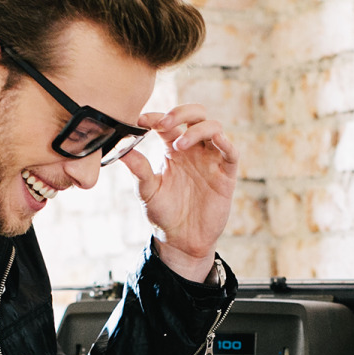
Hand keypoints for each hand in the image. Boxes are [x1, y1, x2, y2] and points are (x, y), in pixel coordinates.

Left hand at [119, 104, 237, 281]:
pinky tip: (215, 141)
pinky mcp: (225, 175)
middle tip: (163, 124)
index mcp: (172, 149)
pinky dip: (225, 142)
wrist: (181, 241)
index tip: (140, 121)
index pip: (167, 123)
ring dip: (196, 130)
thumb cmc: (163, 214)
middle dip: (180, 113)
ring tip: (179, 146)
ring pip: (213, 127)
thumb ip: (139, 170)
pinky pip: (231, 152)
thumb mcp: (147, 192)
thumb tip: (123, 150)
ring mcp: (211, 160)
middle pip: (195, 114)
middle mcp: (193, 149)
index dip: (155, 117)